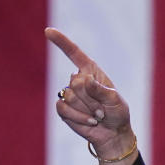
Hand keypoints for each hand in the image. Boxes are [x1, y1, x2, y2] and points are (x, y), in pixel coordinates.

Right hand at [45, 27, 133, 157]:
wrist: (112, 133)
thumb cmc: (117, 113)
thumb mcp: (115, 100)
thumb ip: (101, 89)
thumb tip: (84, 79)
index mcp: (91, 71)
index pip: (74, 53)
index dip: (61, 42)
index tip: (48, 31)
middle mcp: (78, 80)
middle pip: (75, 82)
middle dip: (91, 99)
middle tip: (102, 109)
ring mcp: (69, 94)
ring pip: (69, 96)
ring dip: (87, 109)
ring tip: (97, 116)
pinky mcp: (63, 109)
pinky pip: (63, 108)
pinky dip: (79, 117)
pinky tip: (89, 121)